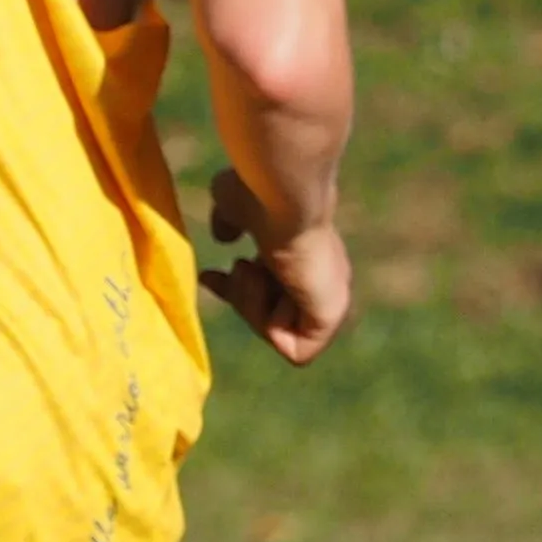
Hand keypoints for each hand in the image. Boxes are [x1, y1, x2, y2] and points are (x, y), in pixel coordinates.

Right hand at [200, 169, 351, 365]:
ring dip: (251, 306)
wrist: (281, 192)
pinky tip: (266, 287)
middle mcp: (322, 279)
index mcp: (306, 257)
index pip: (272, 291)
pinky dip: (270, 327)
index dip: (236, 291)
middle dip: (241, 298)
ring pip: (280, 334)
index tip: (210, 277)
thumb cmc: (259, 191)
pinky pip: (296, 350)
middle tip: (239, 268)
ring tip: (250, 268)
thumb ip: (230, 222)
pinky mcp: (331, 314)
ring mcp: (330, 298)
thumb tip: (225, 236)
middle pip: (272, 317)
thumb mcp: (235, 206)